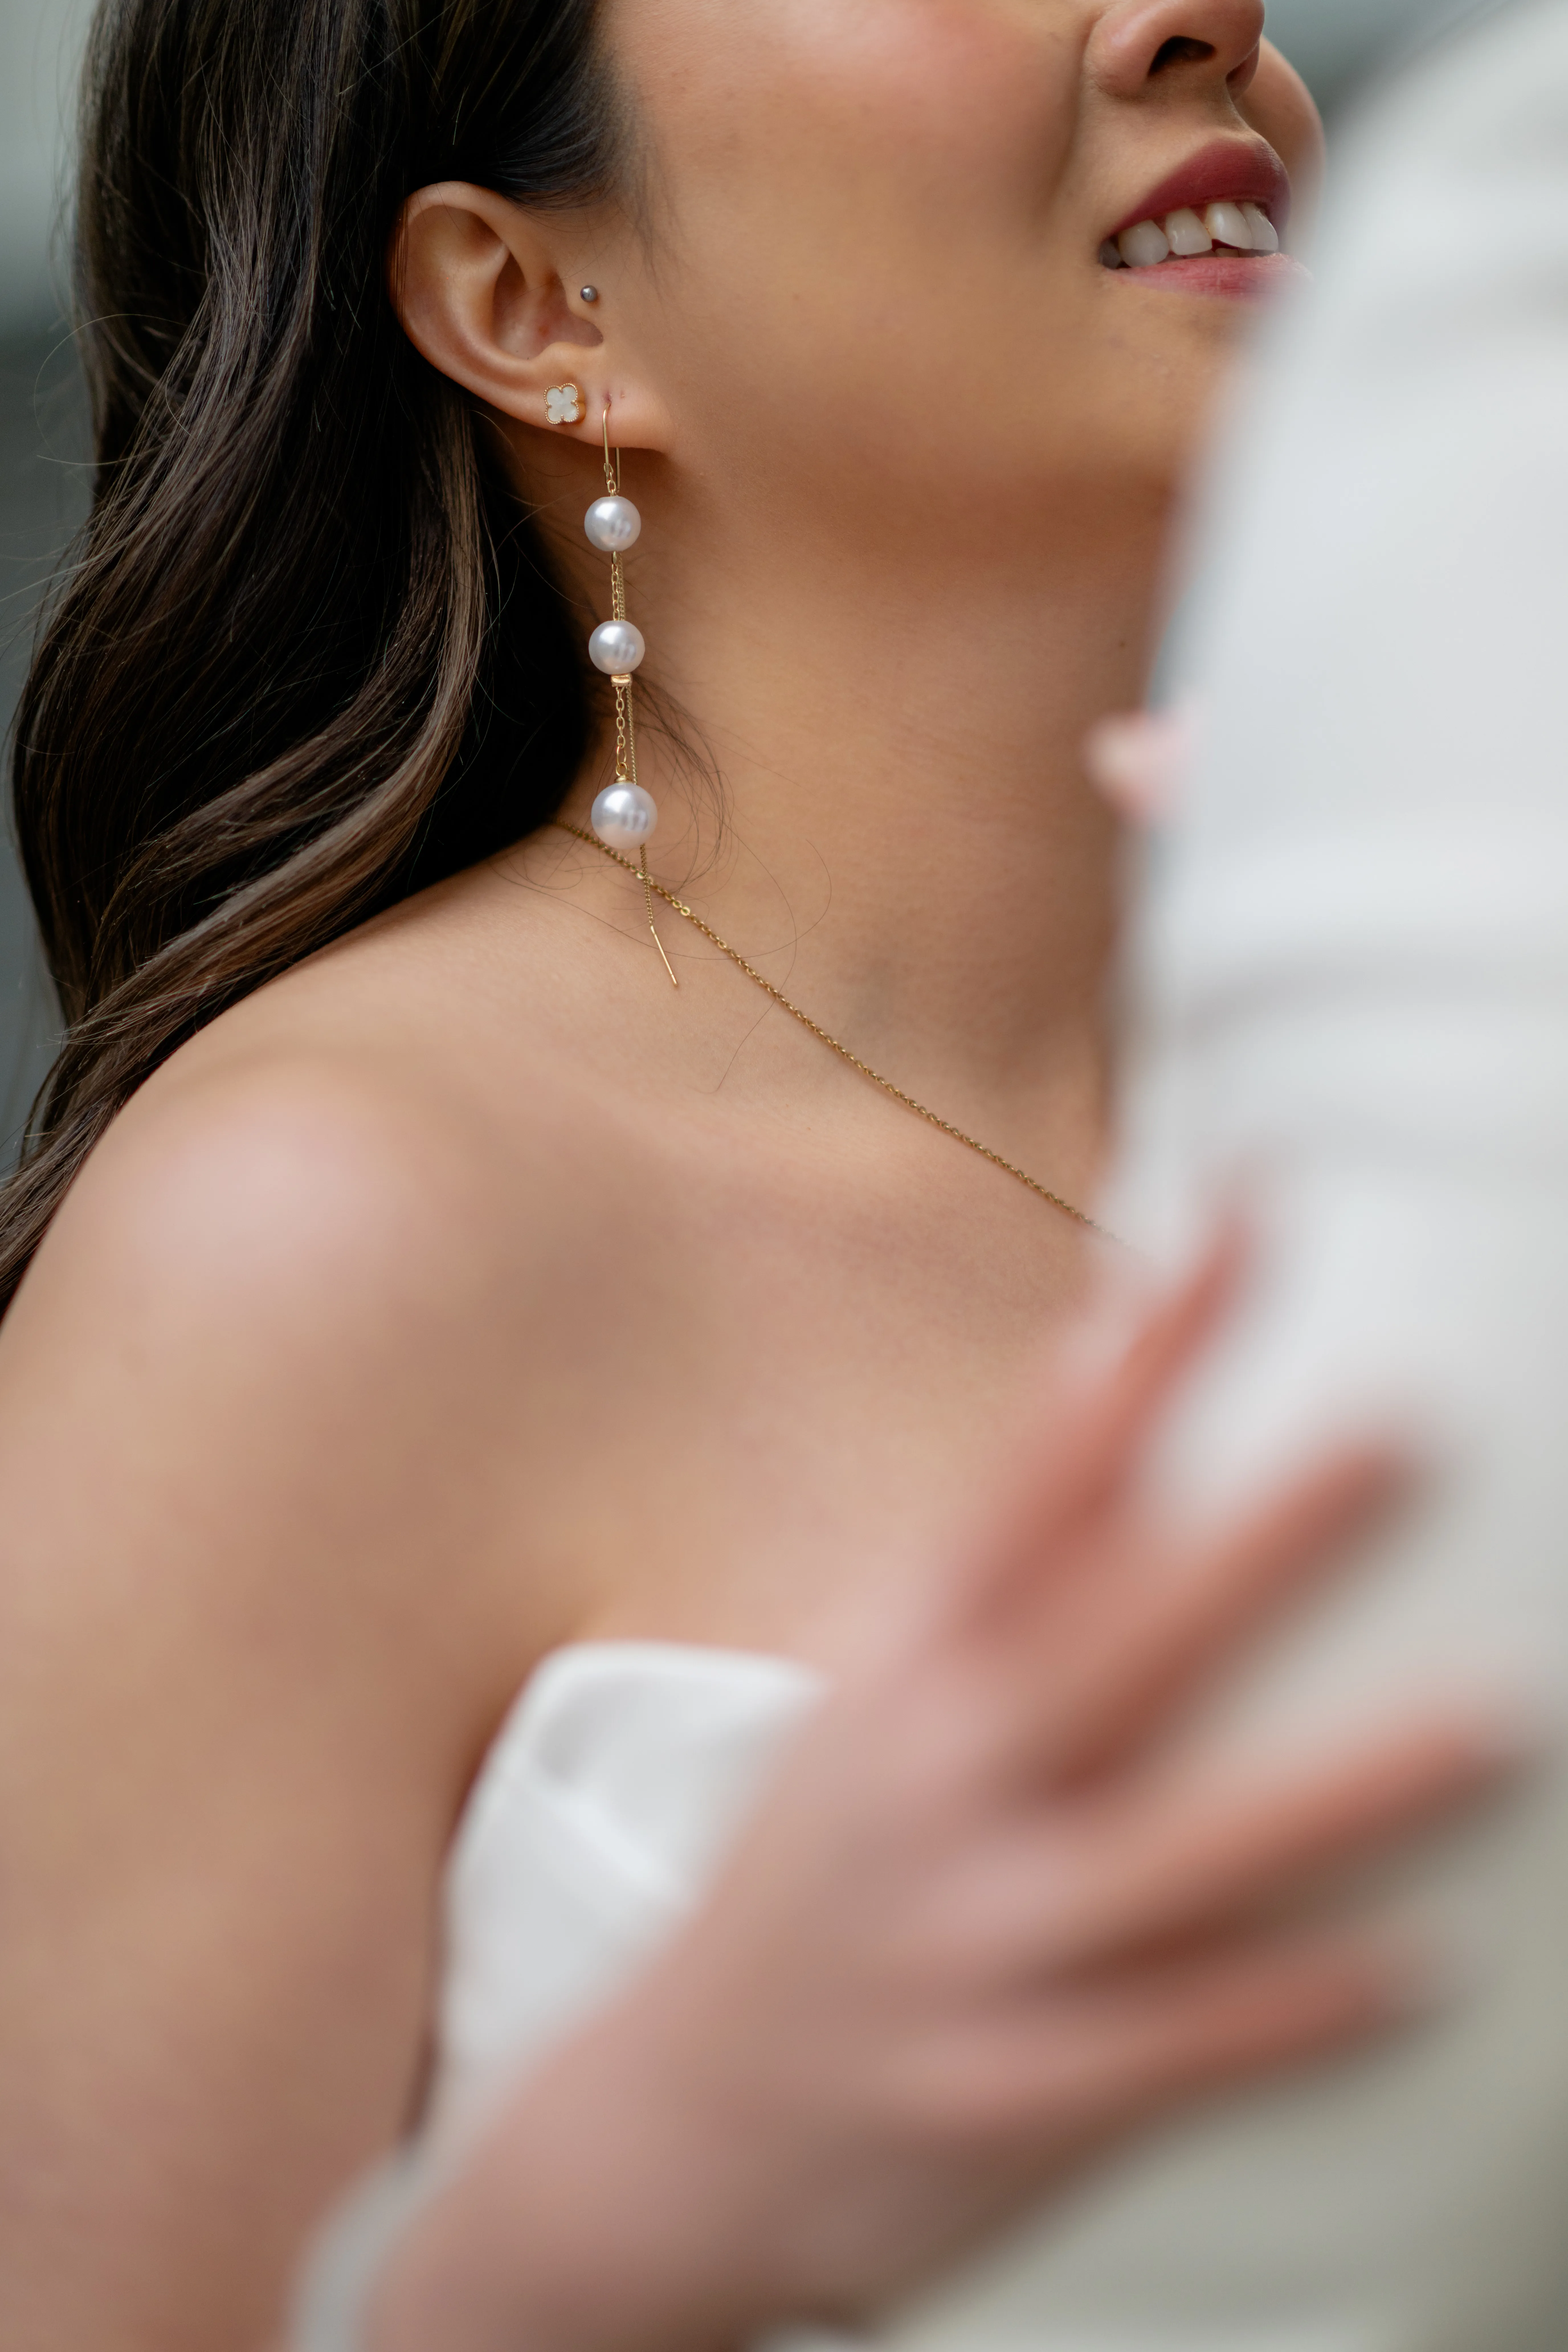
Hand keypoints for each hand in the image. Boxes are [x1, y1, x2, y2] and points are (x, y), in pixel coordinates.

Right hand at [368, 1248, 1512, 2351]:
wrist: (672, 2123)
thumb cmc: (823, 1860)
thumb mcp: (881, 1684)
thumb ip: (1009, 1542)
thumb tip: (1102, 1361)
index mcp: (911, 1665)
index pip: (1038, 1475)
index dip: (1144, 1348)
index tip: (1249, 1219)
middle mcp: (937, 1784)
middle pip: (1105, 1644)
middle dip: (1251, 1540)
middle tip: (1398, 1431)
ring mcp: (966, 1944)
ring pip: (1167, 1863)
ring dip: (1329, 1795)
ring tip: (1492, 1723)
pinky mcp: (997, 2097)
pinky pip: (1162, 2050)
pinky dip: (1278, 2012)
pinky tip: (1408, 1972)